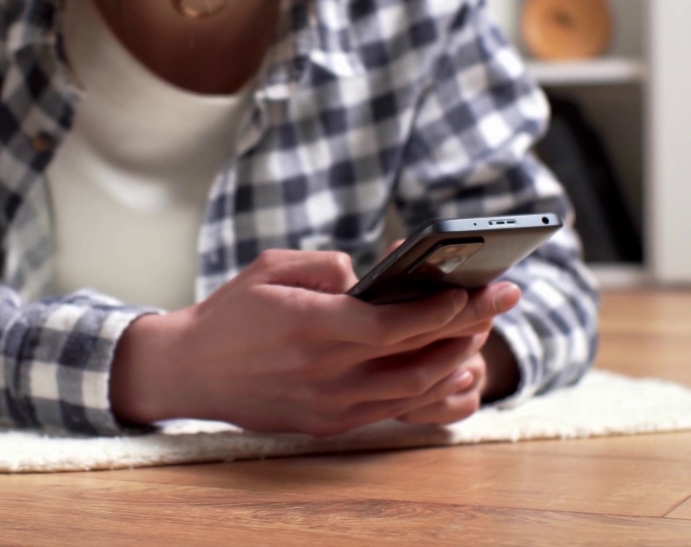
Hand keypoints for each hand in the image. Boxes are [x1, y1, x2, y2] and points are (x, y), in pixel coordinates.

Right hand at [110, 249, 519, 435]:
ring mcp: (329, 405)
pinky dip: (427, 390)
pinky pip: (392, 410)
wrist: (189, 371)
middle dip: (469, 329)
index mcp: (311, 326)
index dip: (445, 309)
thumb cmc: (230, 314)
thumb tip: (371, 274)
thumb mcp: (271, 268)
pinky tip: (448, 369)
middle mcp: (325, 372)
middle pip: (418, 358)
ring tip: (480, 334)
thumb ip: (325, 265)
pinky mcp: (328, 424)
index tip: (476, 291)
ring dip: (455, 362)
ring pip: (413, 391)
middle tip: (502, 302)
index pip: (396, 324)